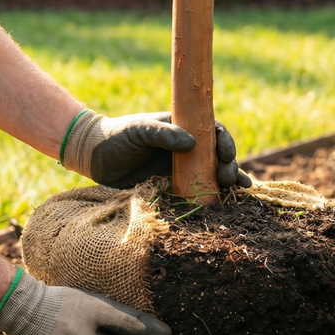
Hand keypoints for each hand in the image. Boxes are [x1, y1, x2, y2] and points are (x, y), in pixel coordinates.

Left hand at [60, 110, 250, 188]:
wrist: (94, 158)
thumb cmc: (117, 137)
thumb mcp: (139, 130)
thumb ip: (164, 135)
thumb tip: (192, 144)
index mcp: (183, 128)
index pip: (212, 132)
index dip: (224, 142)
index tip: (226, 154)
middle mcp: (187, 149)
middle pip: (217, 156)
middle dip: (229, 166)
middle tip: (229, 178)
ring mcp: (181, 169)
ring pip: (212, 175)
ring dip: (228, 183)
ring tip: (239, 191)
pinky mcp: (172, 188)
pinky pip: (196, 193)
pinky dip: (211, 198)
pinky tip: (226, 205)